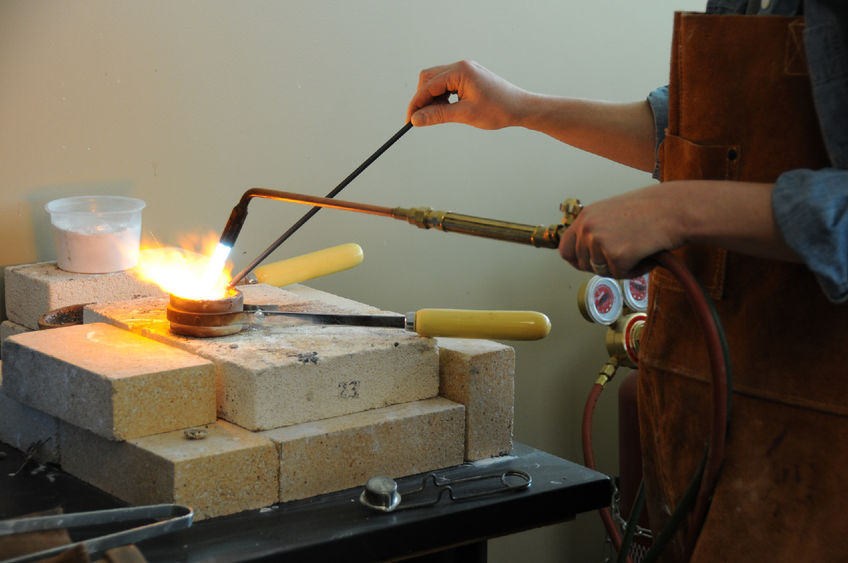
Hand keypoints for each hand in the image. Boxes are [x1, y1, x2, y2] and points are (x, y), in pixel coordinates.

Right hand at [406, 60, 530, 128]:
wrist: (521, 108)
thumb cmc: (498, 110)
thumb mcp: (465, 114)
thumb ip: (438, 115)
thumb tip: (416, 119)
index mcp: (460, 71)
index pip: (428, 86)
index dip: (416, 104)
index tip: (409, 120)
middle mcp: (461, 66)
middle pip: (428, 78)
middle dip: (422, 99)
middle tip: (422, 119)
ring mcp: (465, 70)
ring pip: (436, 81)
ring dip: (433, 99)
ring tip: (439, 115)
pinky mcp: (468, 77)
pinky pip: (447, 84)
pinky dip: (442, 97)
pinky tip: (448, 109)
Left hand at [559, 184, 684, 278]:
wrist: (674, 208)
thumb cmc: (650, 210)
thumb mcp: (612, 213)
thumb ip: (596, 230)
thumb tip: (586, 254)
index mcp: (585, 217)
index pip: (565, 249)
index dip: (577, 261)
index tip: (588, 264)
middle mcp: (587, 228)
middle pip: (584, 265)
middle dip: (603, 265)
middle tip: (625, 253)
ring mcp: (599, 242)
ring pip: (603, 271)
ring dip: (621, 267)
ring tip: (639, 248)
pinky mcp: (616, 256)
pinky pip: (621, 275)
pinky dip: (636, 269)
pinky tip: (646, 253)